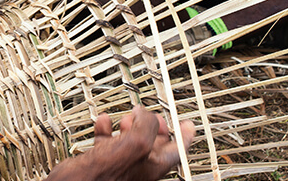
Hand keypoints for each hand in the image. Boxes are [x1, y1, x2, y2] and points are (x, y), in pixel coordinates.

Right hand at [45, 106, 196, 180]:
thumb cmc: (99, 179)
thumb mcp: (133, 145)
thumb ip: (145, 127)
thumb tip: (145, 114)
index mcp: (151, 168)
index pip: (177, 150)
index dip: (184, 134)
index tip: (188, 123)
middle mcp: (137, 168)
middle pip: (154, 144)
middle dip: (153, 125)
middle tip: (152, 114)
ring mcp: (119, 166)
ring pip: (130, 142)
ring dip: (129, 125)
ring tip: (125, 116)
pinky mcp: (100, 164)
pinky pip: (108, 143)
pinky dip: (106, 130)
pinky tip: (103, 122)